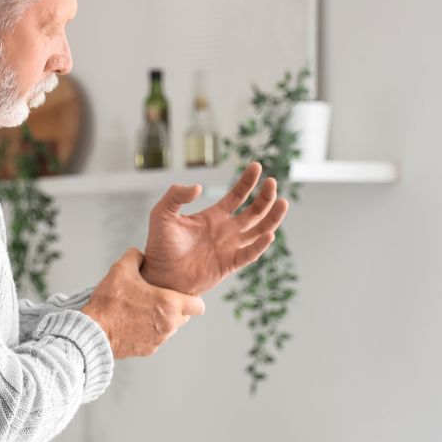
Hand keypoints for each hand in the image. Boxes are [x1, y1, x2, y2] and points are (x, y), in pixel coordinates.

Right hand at [82, 247, 204, 358]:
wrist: (93, 332)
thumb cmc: (109, 303)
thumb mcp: (120, 269)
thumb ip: (135, 257)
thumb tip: (139, 255)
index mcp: (169, 304)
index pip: (198, 305)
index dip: (190, 298)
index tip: (178, 293)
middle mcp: (169, 324)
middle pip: (184, 317)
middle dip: (174, 308)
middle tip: (156, 299)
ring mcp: (159, 340)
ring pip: (170, 328)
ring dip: (161, 320)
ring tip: (141, 310)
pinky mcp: (148, 350)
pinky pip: (155, 339)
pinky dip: (148, 332)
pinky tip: (132, 322)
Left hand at [140, 161, 287, 295]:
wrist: (159, 274)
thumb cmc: (159, 246)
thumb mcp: (162, 214)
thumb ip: (175, 196)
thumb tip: (199, 187)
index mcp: (213, 216)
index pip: (237, 196)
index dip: (248, 182)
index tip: (257, 166)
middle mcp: (226, 230)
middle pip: (254, 211)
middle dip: (265, 196)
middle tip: (272, 182)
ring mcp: (230, 247)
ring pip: (259, 230)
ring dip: (272, 217)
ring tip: (282, 202)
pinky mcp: (229, 264)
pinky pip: (249, 254)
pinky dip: (260, 245)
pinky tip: (268, 234)